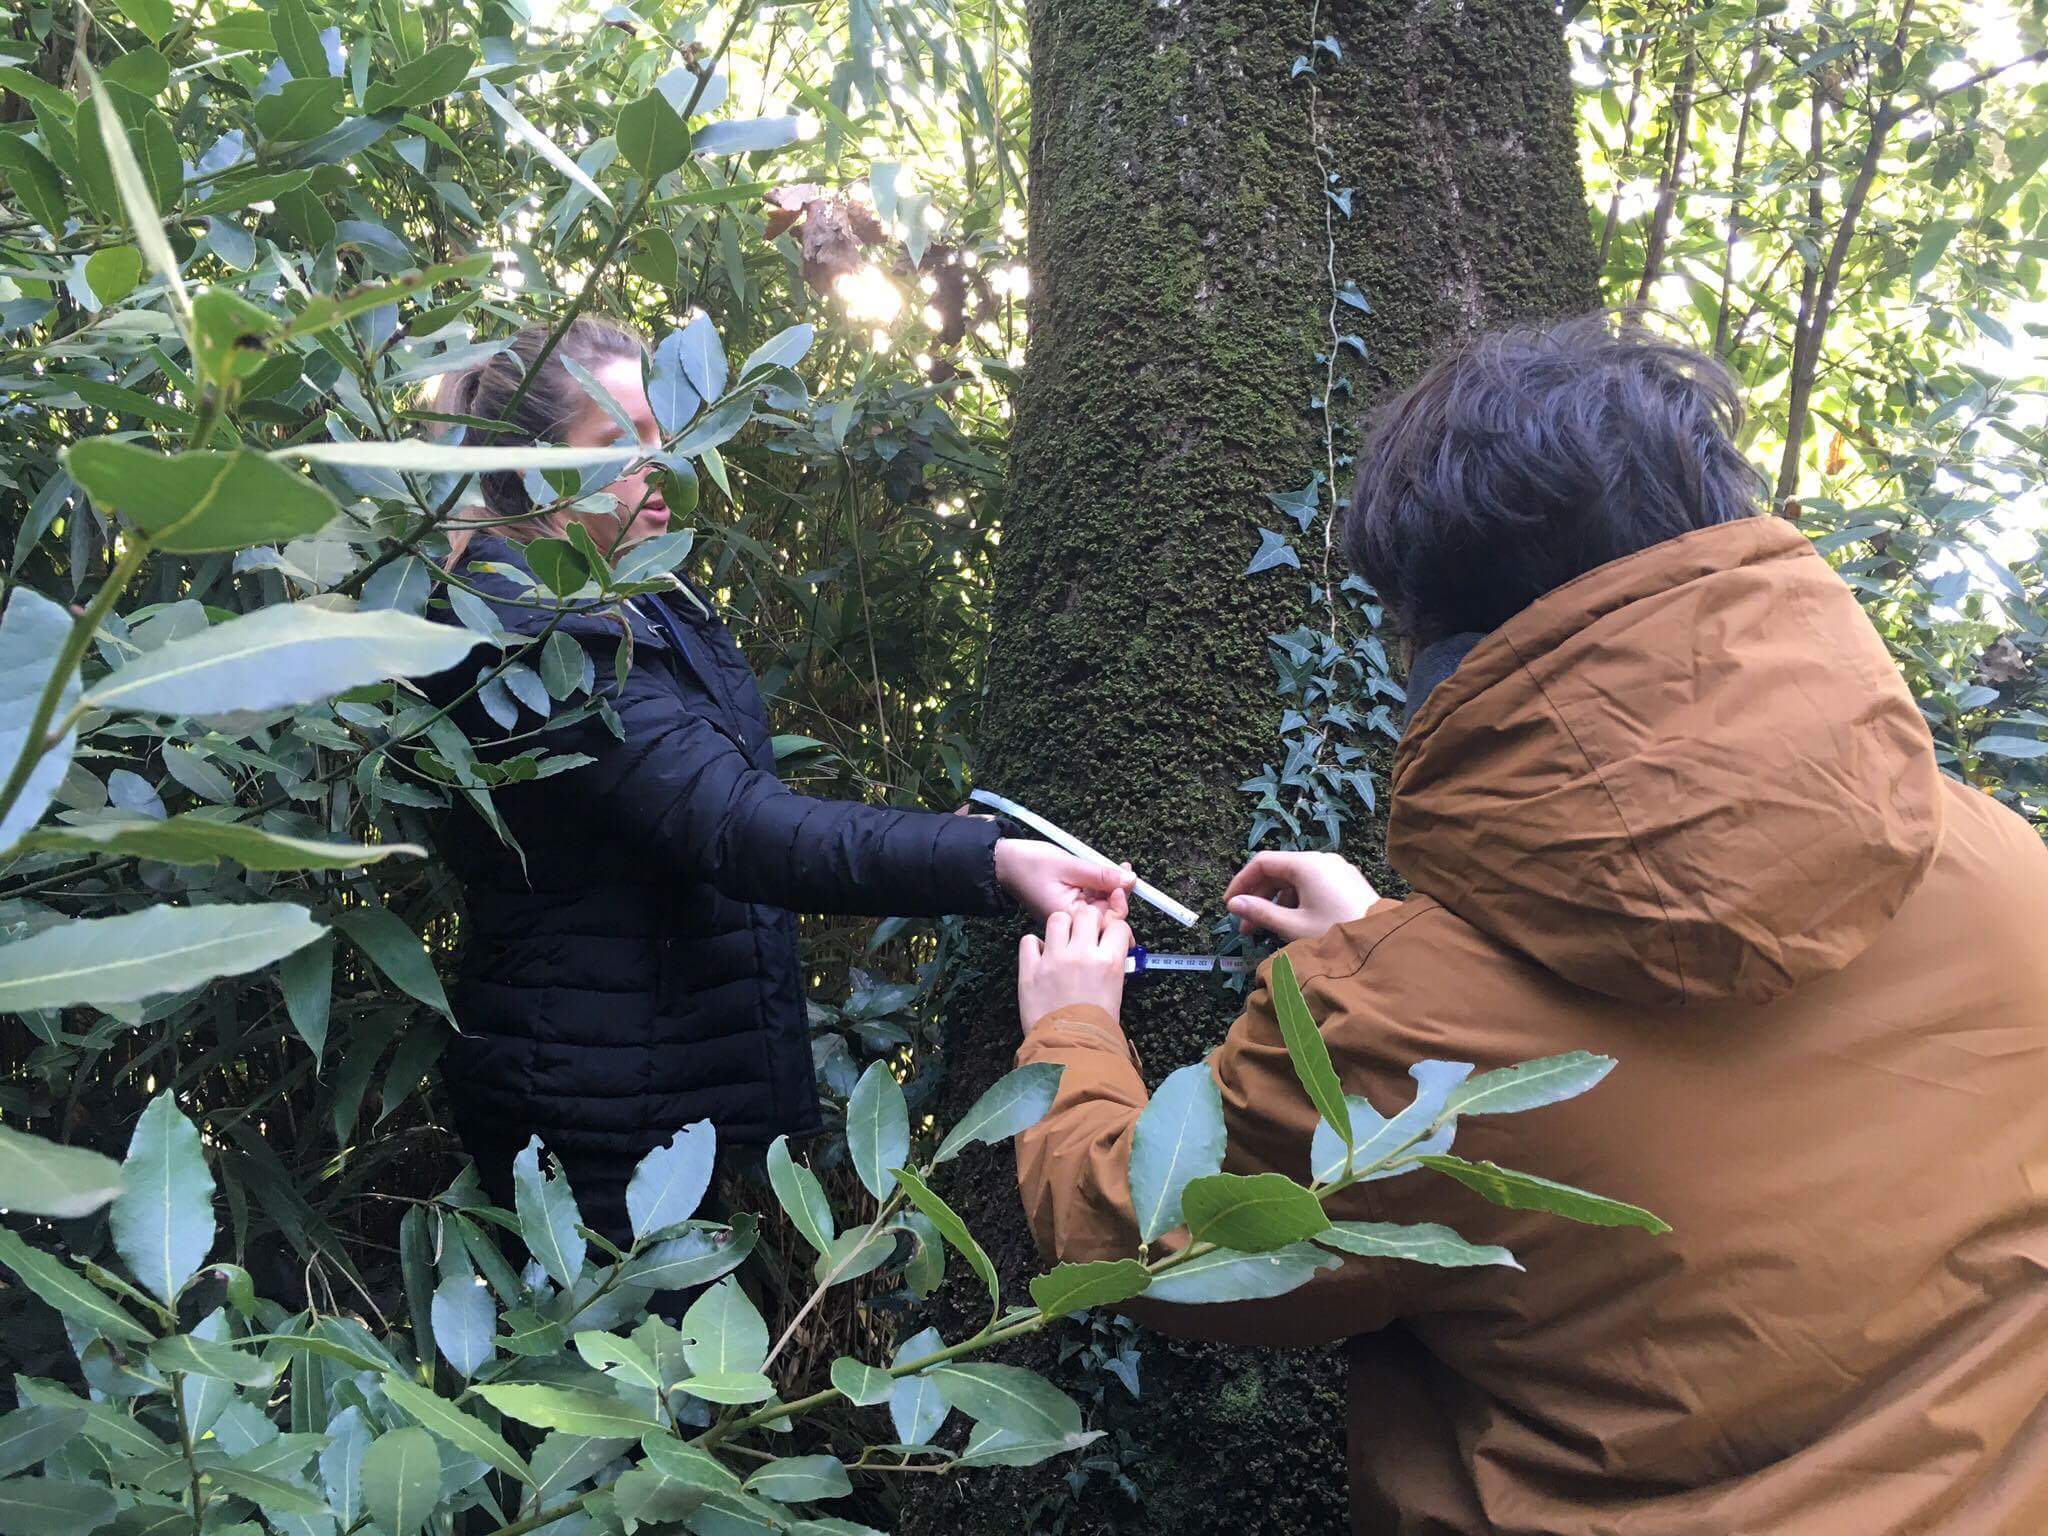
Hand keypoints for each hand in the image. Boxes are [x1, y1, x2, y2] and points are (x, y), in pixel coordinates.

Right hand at [995, 838, 1134, 920]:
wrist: (1005, 862)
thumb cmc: (1030, 864)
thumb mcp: (1069, 865)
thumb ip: (1100, 875)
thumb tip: (1129, 880)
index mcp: (1069, 917)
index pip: (1106, 922)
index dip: (1122, 905)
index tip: (1127, 882)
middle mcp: (1071, 920)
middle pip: (1107, 915)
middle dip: (1121, 894)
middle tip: (1125, 870)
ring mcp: (1071, 913)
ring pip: (1102, 906)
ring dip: (1113, 888)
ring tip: (1118, 867)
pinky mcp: (1071, 904)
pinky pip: (1093, 899)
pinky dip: (1102, 886)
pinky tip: (1108, 872)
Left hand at [1018, 904, 1132, 1030]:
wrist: (1070, 1049)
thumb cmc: (1097, 1027)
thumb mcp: (1115, 992)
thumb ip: (1111, 966)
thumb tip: (1107, 952)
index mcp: (1108, 961)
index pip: (1117, 925)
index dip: (1115, 929)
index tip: (1111, 937)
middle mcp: (1081, 954)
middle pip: (1087, 913)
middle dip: (1089, 921)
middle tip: (1086, 936)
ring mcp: (1053, 959)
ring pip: (1057, 918)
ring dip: (1062, 927)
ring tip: (1062, 942)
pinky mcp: (1030, 969)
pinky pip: (1029, 940)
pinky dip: (1034, 945)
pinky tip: (1041, 956)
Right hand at [1224, 851, 1377, 943]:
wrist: (1383, 941)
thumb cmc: (1335, 931)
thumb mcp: (1293, 926)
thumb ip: (1260, 912)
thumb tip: (1233, 904)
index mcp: (1306, 864)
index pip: (1262, 862)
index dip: (1241, 882)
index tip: (1228, 905)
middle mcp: (1321, 859)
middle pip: (1278, 871)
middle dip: (1258, 897)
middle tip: (1245, 927)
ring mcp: (1336, 869)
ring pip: (1295, 879)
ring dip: (1275, 902)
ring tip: (1265, 930)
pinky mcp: (1346, 882)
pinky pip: (1311, 885)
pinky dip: (1295, 901)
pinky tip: (1291, 923)